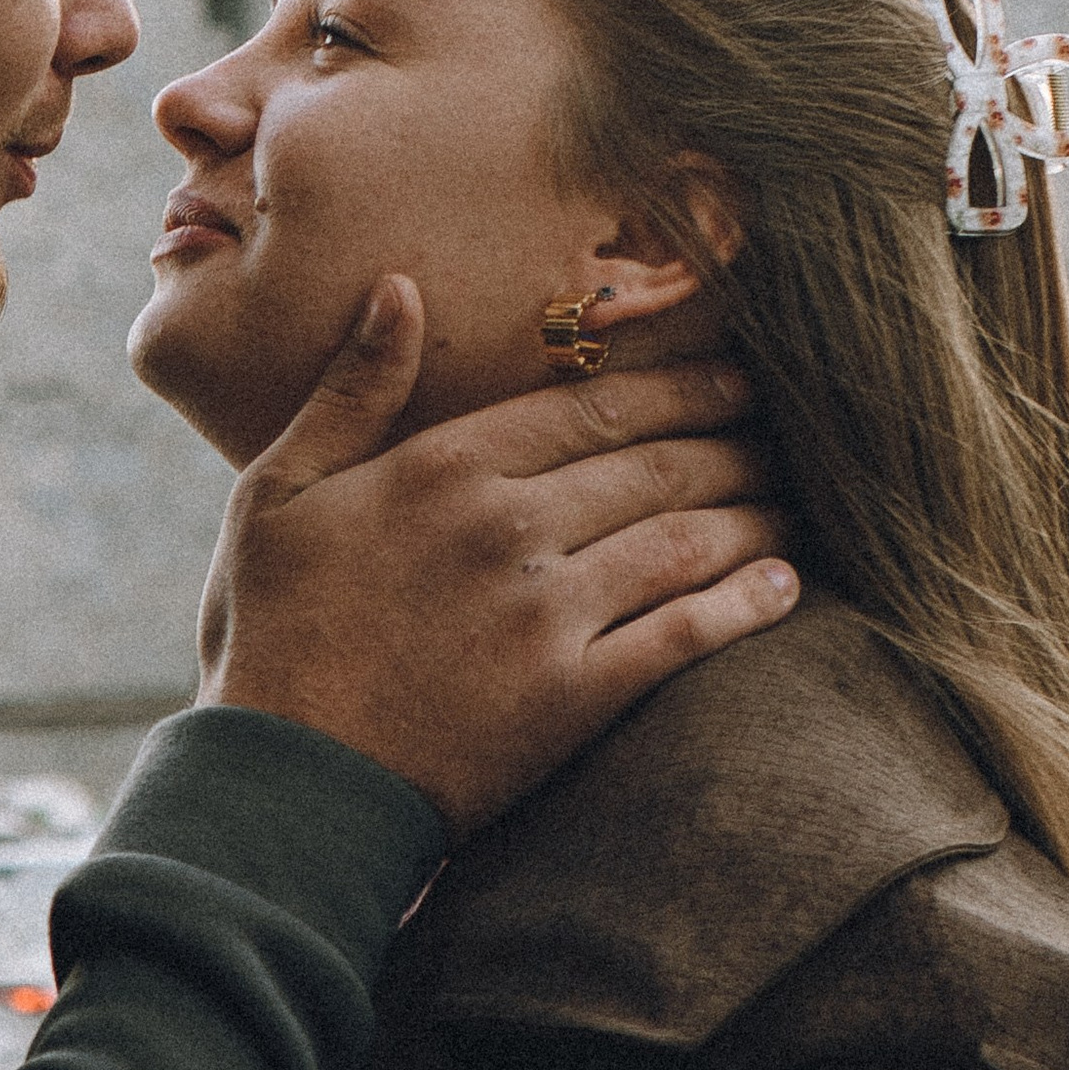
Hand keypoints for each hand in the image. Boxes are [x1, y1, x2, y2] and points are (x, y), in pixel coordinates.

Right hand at [196, 277, 794, 838]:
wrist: (285, 781)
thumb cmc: (272, 628)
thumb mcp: (280, 488)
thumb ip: (351, 388)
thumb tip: (399, 288)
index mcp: (446, 465)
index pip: (592, 404)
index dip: (678, 383)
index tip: (735, 368)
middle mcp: (510, 525)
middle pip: (654, 464)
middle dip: (733, 439)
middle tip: (789, 428)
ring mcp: (547, 613)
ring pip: (682, 540)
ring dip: (752, 513)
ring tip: (796, 499)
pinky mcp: (571, 698)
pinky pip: (681, 636)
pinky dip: (743, 605)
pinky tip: (784, 587)